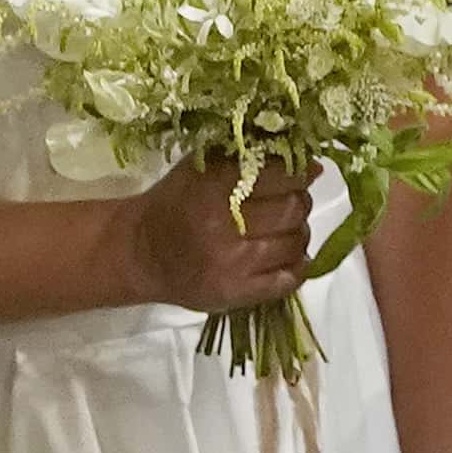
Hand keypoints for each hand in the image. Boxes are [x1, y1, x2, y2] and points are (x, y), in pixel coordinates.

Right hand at [122, 158, 316, 315]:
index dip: (299, 173)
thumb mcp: (202, 169)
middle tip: (289, 201)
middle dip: (299, 202)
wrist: (139, 253)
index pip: (281, 175)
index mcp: (213, 187)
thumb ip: (249, 159)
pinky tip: (284, 256)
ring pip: (295, 243)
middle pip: (293, 209)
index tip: (302, 172)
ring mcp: (233, 263)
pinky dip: (296, 266)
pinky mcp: (236, 293)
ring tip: (281, 230)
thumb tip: (312, 165)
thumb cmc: (174, 203)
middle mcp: (224, 226)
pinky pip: (289, 280)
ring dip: (298, 233)